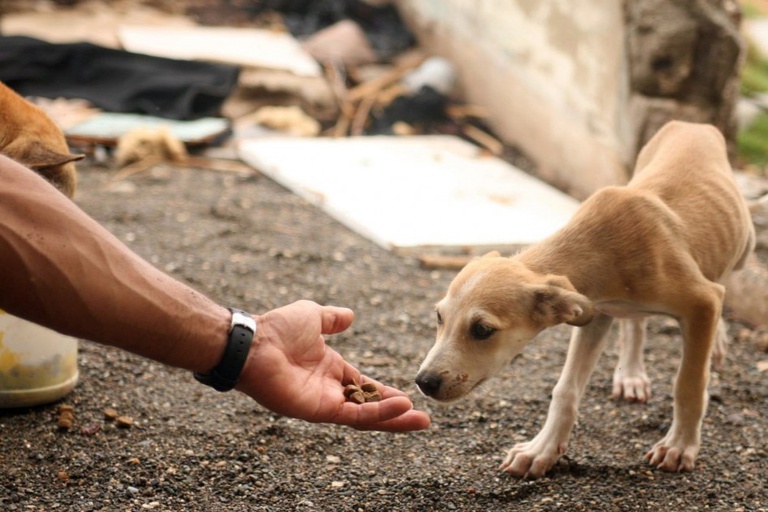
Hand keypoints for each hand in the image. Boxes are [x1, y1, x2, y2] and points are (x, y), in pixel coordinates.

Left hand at [235, 300, 430, 431]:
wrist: (255, 342)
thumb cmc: (277, 328)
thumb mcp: (313, 316)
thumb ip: (332, 319)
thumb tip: (350, 316)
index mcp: (330, 370)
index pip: (365, 387)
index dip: (386, 393)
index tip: (409, 397)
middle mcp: (329, 390)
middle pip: (370, 407)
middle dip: (396, 414)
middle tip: (423, 419)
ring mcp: (324, 403)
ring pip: (366, 417)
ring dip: (394, 418)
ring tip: (421, 420)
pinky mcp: (319, 410)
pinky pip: (355, 415)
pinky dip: (378, 413)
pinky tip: (401, 408)